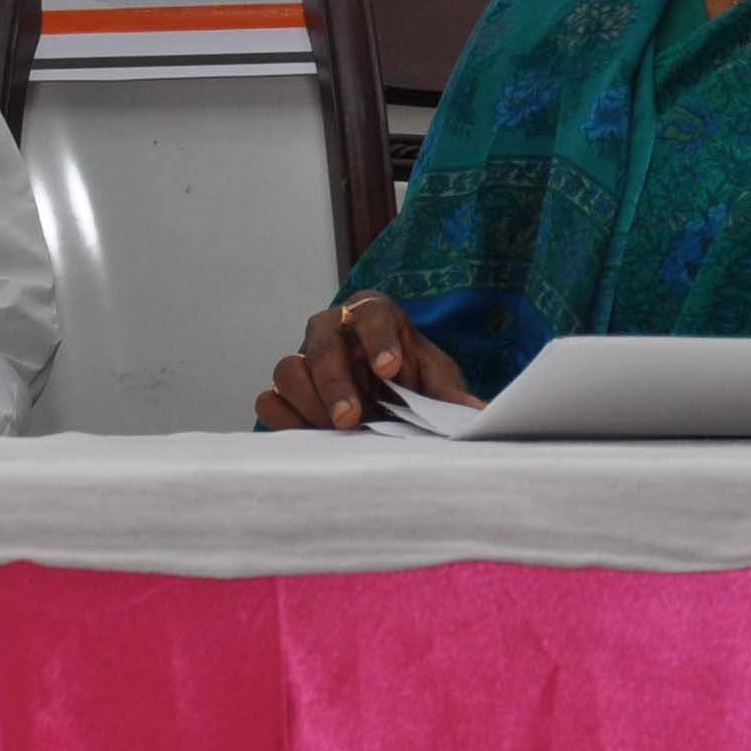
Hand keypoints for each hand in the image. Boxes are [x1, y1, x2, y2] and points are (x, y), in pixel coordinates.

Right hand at [258, 292, 476, 432]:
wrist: (385, 396)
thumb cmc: (411, 377)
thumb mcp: (437, 380)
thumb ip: (450, 395)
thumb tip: (481, 416)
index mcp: (372, 314)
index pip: (370, 313)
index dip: (378, 339)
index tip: (391, 370)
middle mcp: (331, 329)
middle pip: (321, 344)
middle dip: (335, 383)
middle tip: (352, 418)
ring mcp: (303, 358)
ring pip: (287, 370)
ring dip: (310, 403)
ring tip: (337, 431)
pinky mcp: (284, 391)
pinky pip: (269, 401)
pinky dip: (286, 420)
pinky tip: (314, 437)